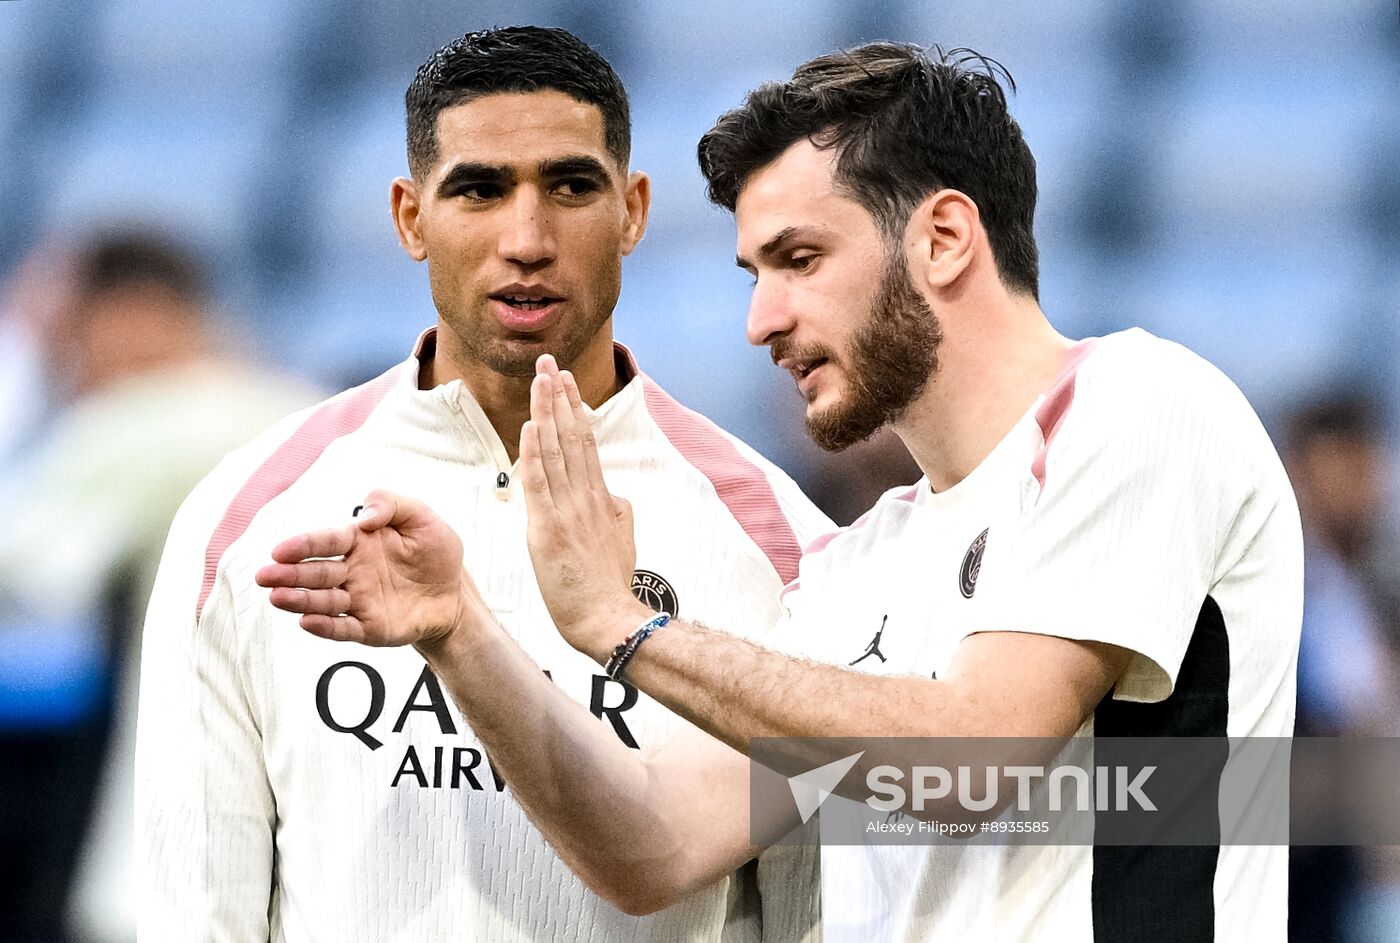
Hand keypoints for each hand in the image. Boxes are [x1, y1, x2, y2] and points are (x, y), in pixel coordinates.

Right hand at [255, 490, 482, 650]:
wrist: (456, 593)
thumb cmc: (436, 553)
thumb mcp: (423, 518)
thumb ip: (391, 504)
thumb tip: (363, 516)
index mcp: (359, 542)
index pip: (325, 541)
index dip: (302, 545)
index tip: (279, 550)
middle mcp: (352, 571)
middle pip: (316, 572)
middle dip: (289, 574)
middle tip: (264, 576)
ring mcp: (358, 601)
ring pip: (323, 601)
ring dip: (299, 600)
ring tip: (277, 597)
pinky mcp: (369, 628)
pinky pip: (343, 628)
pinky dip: (325, 626)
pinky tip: (307, 622)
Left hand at [520, 356, 651, 660]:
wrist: (609, 619)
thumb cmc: (610, 587)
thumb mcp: (623, 541)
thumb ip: (617, 513)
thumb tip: (615, 496)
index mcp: (603, 498)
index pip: (586, 443)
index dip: (574, 409)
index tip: (566, 382)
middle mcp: (588, 496)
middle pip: (572, 436)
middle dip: (559, 397)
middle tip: (549, 363)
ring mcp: (570, 510)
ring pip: (556, 450)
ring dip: (547, 412)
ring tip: (540, 379)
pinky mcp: (550, 528)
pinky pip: (541, 482)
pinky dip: (536, 453)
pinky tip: (531, 426)